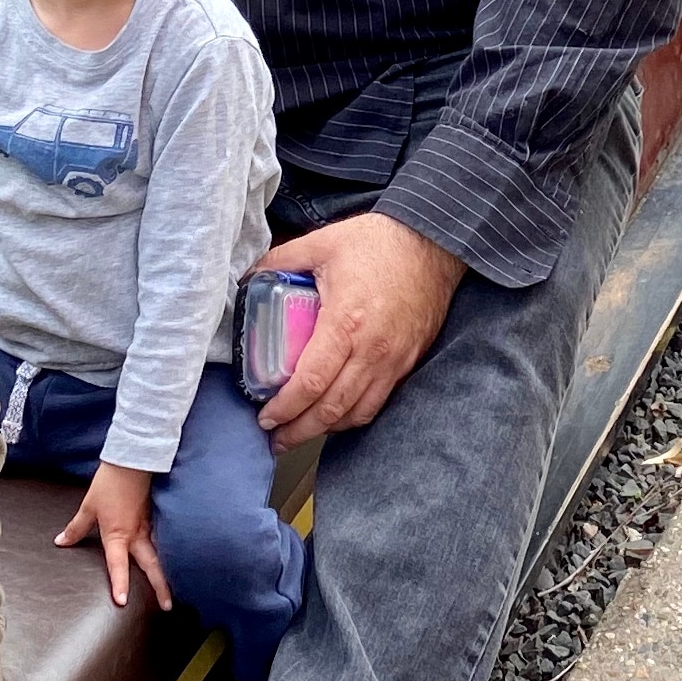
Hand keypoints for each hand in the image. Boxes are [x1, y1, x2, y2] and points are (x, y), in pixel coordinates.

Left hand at [56, 460, 169, 610]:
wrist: (131, 462)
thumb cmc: (109, 484)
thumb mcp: (88, 507)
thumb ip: (76, 528)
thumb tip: (61, 542)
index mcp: (118, 535)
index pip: (118, 565)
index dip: (120, 584)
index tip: (122, 602)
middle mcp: (136, 535)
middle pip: (151, 566)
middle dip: (161, 586)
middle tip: (167, 606)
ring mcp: (148, 527)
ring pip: (159, 555)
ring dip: (165, 572)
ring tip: (172, 590)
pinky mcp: (154, 518)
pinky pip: (161, 541)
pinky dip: (165, 554)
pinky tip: (169, 561)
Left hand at [255, 213, 464, 449]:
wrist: (433, 243)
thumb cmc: (378, 242)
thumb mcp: (321, 243)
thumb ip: (280, 261)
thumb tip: (248, 278)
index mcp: (345, 323)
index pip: (311, 382)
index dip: (286, 407)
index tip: (266, 417)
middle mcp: (372, 351)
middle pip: (332, 408)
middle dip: (300, 430)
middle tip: (275, 439)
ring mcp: (394, 360)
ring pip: (357, 413)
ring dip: (326, 429)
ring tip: (300, 433)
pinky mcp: (408, 362)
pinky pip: (379, 402)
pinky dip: (354, 416)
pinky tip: (335, 416)